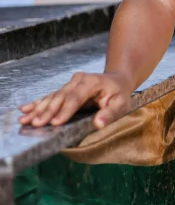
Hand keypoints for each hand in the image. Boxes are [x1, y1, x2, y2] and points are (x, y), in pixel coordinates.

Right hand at [18, 71, 132, 129]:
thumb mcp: (121, 104)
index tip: (55, 123)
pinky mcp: (65, 89)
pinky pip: (50, 96)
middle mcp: (78, 80)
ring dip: (37, 109)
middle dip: (46, 112)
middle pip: (60, 97)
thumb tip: (99, 123)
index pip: (75, 98)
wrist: (116, 80)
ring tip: (24, 119)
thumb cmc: (119, 94)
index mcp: (91, 82)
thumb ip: (110, 114)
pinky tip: (25, 109)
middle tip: (35, 124)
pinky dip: (37, 103)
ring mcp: (70, 83)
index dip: (64, 111)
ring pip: (52, 97)